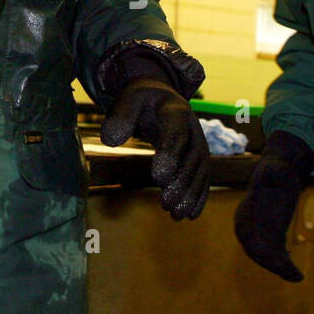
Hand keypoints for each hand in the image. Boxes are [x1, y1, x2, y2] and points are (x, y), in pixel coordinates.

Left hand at [101, 79, 208, 219]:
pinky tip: (191, 215)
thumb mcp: (128, 99)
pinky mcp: (199, 157)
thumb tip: (110, 140)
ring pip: (200, 171)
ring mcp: (199, 144)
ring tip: (176, 216)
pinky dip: (198, 196)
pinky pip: (203, 177)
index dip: (170, 155)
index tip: (158, 179)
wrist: (162, 97)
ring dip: (190, 195)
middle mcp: (193, 129)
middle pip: (191, 158)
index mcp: (176, 111)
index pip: (175, 135)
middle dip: (181, 183)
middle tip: (167, 205)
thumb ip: (119, 117)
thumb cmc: (142, 100)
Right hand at [235, 130, 313, 281]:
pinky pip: (271, 255)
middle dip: (273, 264)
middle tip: (293, 274)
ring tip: (296, 276)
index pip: (251, 238)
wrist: (278, 170)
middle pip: (256, 251)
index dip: (263, 251)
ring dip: (278, 268)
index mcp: (246, 213)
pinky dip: (282, 265)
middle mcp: (246, 225)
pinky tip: (296, 272)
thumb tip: (275, 173)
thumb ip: (275, 172)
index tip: (280, 261)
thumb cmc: (278, 169)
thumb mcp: (276, 169)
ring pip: (263, 256)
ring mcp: (255, 231)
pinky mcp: (267, 234)